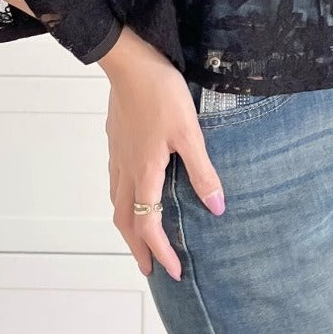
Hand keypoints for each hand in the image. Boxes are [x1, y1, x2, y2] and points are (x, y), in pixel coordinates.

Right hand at [103, 27, 225, 280]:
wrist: (130, 62)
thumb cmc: (161, 94)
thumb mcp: (190, 132)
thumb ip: (202, 171)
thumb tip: (217, 207)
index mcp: (144, 172)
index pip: (149, 225)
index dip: (162, 251)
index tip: (175, 271)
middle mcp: (125, 169)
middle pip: (125, 221)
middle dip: (137, 249)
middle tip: (150, 269)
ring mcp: (117, 154)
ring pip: (116, 202)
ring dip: (127, 226)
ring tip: (140, 237)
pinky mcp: (116, 139)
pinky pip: (115, 181)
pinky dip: (123, 200)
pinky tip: (133, 191)